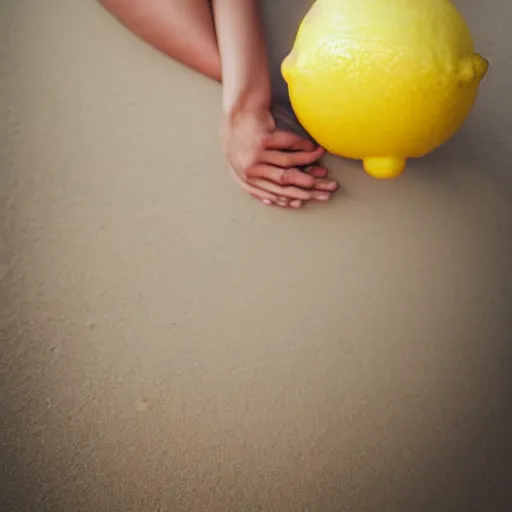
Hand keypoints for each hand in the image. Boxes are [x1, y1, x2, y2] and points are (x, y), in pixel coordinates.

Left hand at [220, 106, 337, 207]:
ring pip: (287, 162)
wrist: (235, 110)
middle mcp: (248, 168)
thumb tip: (276, 199)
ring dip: (307, 162)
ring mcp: (254, 153)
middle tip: (321, 188)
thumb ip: (256, 178)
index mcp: (243, 177)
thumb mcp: (240, 162)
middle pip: (282, 180)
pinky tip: (311, 146)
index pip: (270, 192)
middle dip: (305, 185)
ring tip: (320, 163)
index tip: (304, 201)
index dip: (289, 197)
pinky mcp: (262, 138)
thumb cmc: (240, 137)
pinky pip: (287, 143)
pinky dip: (302, 145)